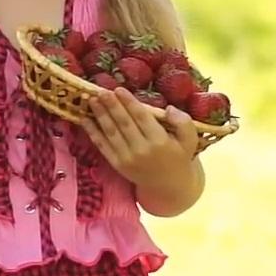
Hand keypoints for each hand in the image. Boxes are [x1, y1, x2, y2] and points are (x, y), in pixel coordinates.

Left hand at [80, 88, 197, 185]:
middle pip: (124, 123)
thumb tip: (168, 109)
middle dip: (111, 105)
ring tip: (91, 100)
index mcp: (160, 141)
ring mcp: (127, 159)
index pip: (142, 117)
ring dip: (100, 115)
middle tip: (101, 90)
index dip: (129, 102)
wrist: (168, 186)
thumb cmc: (179, 156)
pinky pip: (103, 146)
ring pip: (111, 133)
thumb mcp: (190, 139)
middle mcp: (142, 150)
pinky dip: (93, 133)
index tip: (119, 89)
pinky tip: (85, 120)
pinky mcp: (117, 165)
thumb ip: (183, 122)